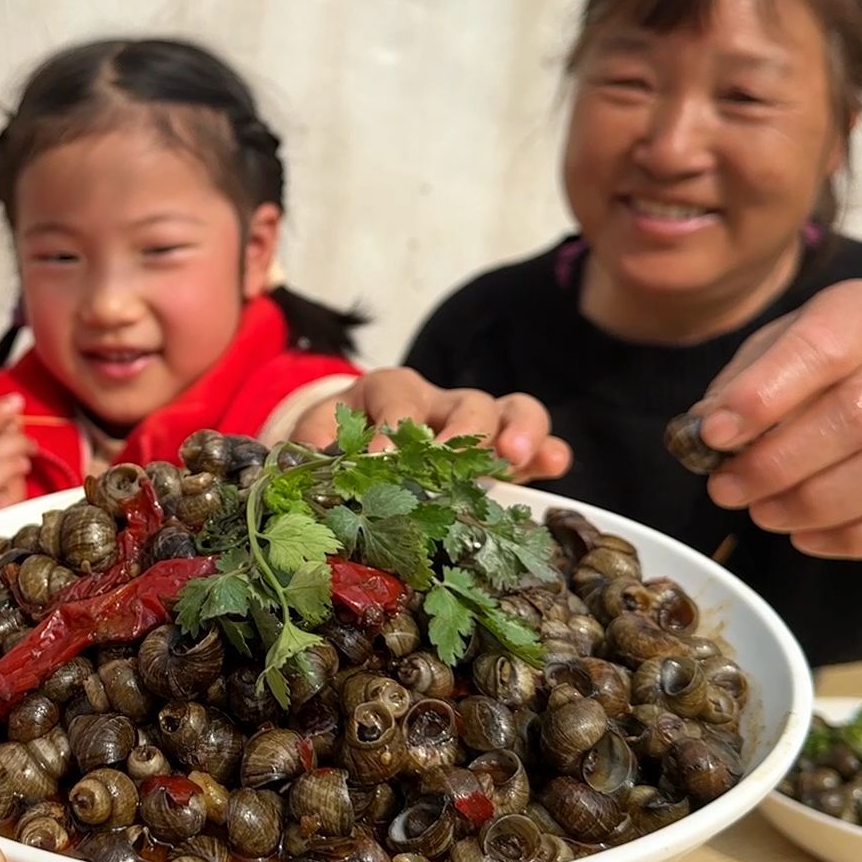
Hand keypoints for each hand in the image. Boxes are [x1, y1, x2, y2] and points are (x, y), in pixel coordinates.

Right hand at [0, 395, 36, 514]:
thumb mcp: (12, 465)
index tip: (16, 400)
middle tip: (32, 444)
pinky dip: (11, 470)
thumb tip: (12, 415)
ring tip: (27, 463)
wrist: (20, 542)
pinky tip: (21, 474)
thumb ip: (8, 440)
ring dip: (15, 451)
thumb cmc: (14, 504)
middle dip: (11, 434)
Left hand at [291, 367, 571, 480]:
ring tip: (511, 459)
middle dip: (464, 431)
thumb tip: (308, 470)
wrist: (348, 447)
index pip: (397, 397)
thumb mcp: (313, 441)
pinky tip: (553, 468)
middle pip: (465, 402)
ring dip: (517, 432)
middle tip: (454, 461)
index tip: (383, 458)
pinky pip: (536, 444)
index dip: (392, 426)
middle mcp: (437, 401)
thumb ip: (309, 450)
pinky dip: (548, 453)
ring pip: (511, 410)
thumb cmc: (334, 444)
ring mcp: (476, 425)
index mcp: (387, 392)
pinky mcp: (503, 454)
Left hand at [692, 279, 861, 557]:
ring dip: (815, 503)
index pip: (822, 349)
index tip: (714, 434)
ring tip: (762, 512)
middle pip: (859, 416)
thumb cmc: (818, 363)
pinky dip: (853, 536)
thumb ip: (737, 387)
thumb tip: (700, 434)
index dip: (764, 396)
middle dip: (779, 462)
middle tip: (726, 488)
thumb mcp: (771, 349)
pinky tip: (804, 535)